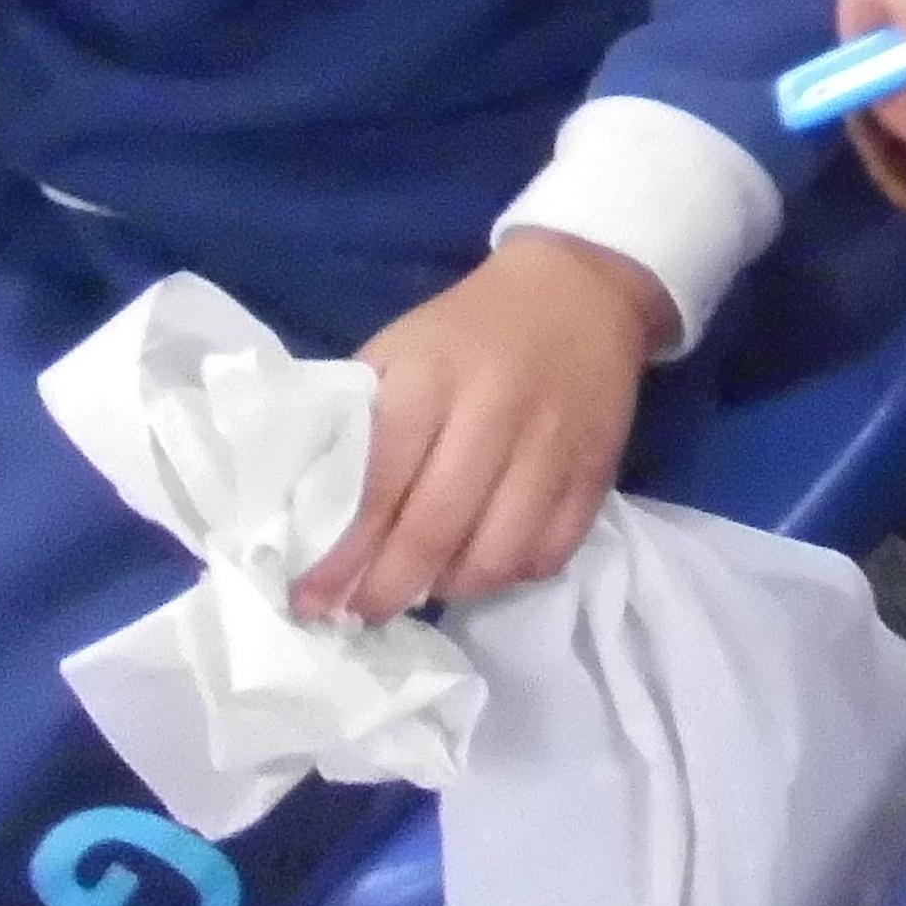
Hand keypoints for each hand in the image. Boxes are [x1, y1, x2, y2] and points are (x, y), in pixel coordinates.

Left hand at [297, 231, 666, 623]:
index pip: (377, 484)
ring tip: (425, 587)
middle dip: (386, 589)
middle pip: (434, 530)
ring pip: (496, 555)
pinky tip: (485, 564)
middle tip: (360, 614)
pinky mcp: (597, 468)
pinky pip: (551, 552)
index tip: (309, 599)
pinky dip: (512, 574)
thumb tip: (312, 518)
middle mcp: (493, 412)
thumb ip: (359, 426)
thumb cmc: (467, 330)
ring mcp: (552, 444)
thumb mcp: (398, 352)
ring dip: (450, 589)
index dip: (340, 554)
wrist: (579, 290)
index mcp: (430, 378)